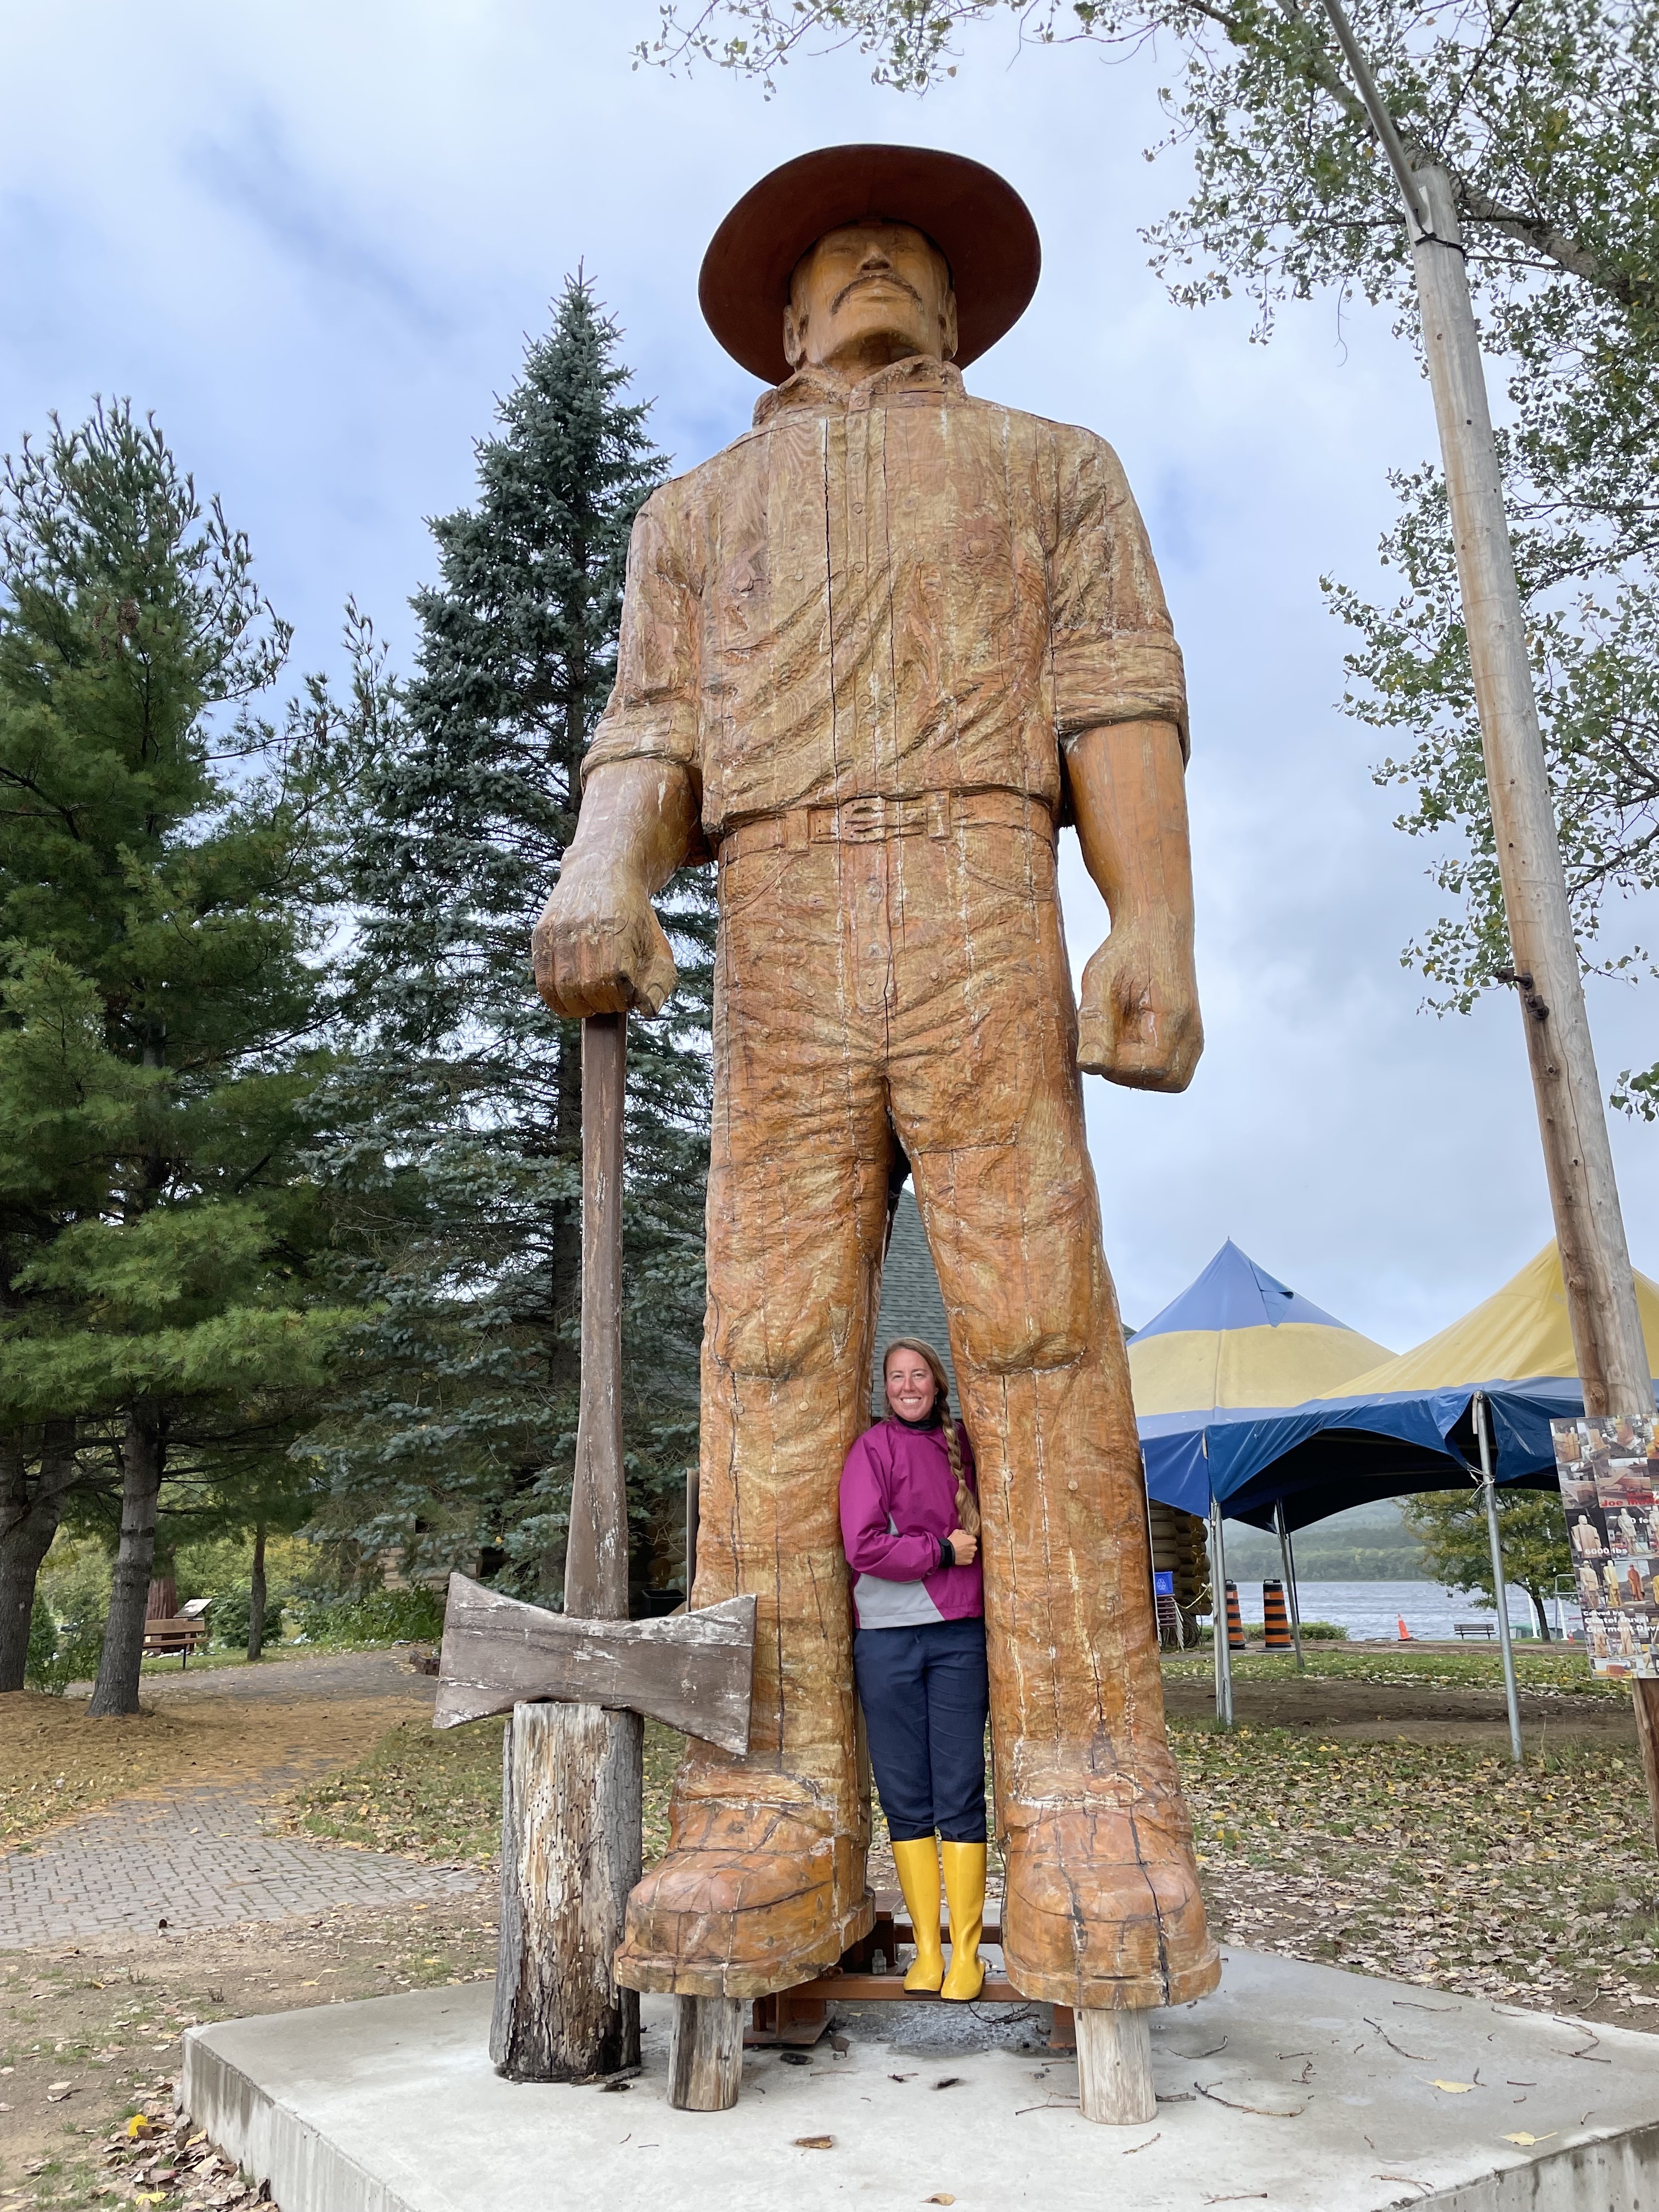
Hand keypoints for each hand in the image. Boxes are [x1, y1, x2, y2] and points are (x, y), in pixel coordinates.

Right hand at [533, 858, 677, 1018]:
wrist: (602, 871)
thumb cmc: (635, 917)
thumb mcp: (658, 945)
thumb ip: (661, 981)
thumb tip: (646, 1010)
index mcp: (617, 928)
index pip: (614, 982)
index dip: (622, 999)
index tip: (628, 996)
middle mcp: (584, 927)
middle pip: (587, 989)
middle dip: (602, 1005)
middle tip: (610, 1000)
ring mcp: (559, 930)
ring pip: (562, 989)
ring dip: (580, 1007)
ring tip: (592, 1002)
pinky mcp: (541, 934)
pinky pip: (542, 981)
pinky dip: (556, 1000)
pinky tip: (572, 1001)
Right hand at [946, 1526, 977, 1567]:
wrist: (947, 1552)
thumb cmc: (952, 1541)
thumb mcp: (957, 1531)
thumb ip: (964, 1531)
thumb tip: (965, 1533)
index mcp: (972, 1540)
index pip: (973, 1538)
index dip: (968, 1539)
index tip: (964, 1540)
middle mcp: (974, 1547)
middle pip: (973, 1546)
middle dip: (969, 1546)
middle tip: (962, 1546)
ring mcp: (971, 1555)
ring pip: (971, 1553)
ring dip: (967, 1552)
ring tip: (961, 1552)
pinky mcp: (969, 1561)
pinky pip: (969, 1559)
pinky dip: (966, 1558)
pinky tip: (961, 1556)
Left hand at [1076, 914, 1201, 1091]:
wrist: (1156, 929)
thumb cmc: (1125, 952)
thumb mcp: (1100, 980)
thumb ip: (1094, 1024)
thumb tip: (1089, 1067)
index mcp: (1176, 1016)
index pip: (1151, 1068)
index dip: (1118, 1064)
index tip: (1097, 1038)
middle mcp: (1194, 1032)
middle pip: (1164, 1080)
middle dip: (1128, 1070)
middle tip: (1106, 1037)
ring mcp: (1195, 1038)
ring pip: (1168, 1079)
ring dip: (1137, 1068)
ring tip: (1118, 1034)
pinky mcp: (1189, 1040)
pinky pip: (1170, 1070)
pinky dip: (1145, 1063)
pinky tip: (1128, 1037)